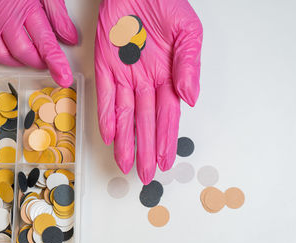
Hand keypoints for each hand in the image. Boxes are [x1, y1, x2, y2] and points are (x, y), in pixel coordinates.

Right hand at [0, 0, 77, 86]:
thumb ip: (58, 16)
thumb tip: (70, 38)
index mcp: (24, 6)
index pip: (45, 42)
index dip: (56, 62)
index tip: (64, 76)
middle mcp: (2, 17)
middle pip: (23, 52)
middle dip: (38, 62)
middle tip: (47, 62)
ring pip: (3, 57)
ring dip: (19, 62)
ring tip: (29, 55)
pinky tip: (8, 53)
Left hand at [95, 0, 202, 183]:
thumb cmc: (165, 4)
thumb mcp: (188, 33)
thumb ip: (190, 65)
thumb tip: (191, 98)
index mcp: (169, 76)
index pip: (167, 115)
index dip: (166, 139)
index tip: (165, 161)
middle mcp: (147, 81)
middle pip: (145, 121)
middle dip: (145, 148)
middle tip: (144, 173)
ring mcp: (125, 75)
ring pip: (124, 115)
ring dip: (124, 140)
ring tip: (124, 164)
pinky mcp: (104, 66)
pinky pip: (105, 95)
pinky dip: (106, 115)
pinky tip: (108, 135)